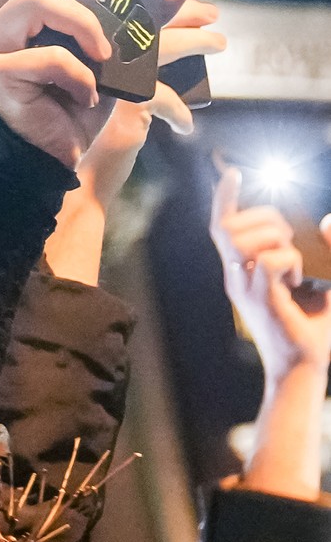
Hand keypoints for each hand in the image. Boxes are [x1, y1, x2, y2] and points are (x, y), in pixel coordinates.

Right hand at [0, 0, 226, 171]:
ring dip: (85, 22)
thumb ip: (149, 13)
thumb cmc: (82, 101)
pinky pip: (47, 55)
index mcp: (11, 7)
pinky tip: (84, 92)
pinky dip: (79, 73)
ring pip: (34, 0)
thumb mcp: (124, 49)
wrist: (62, 154)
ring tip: (107, 54)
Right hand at [210, 161, 330, 377]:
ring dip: (274, 238)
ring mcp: (245, 289)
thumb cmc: (312, 330)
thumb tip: (327, 219)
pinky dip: (289, 261)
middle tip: (290, 240)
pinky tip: (298, 280)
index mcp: (243, 273)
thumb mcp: (321, 281)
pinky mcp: (261, 300)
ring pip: (241, 240)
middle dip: (264, 219)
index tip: (232, 173)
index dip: (223, 198)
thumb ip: (326, 250)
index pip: (221, 227)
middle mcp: (236, 278)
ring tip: (293, 259)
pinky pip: (270, 263)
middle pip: (227, 228)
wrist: (304, 368)